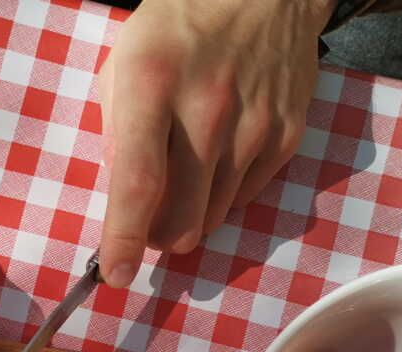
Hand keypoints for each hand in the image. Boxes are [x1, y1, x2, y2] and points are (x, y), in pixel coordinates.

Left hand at [96, 0, 333, 286]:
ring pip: (212, 218)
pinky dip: (222, 193)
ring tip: (183, 172)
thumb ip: (117, 134)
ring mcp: (255, 126)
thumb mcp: (123, 64)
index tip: (114, 275)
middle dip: (156, 237)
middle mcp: (208, 109)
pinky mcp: (287, 136)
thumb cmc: (178, 26)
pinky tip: (218, 154)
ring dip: (189, 214)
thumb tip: (124, 201)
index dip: (122, 239)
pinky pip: (244, 197)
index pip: (136, 183)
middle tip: (146, 221)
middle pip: (181, 220)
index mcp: (152, 84)